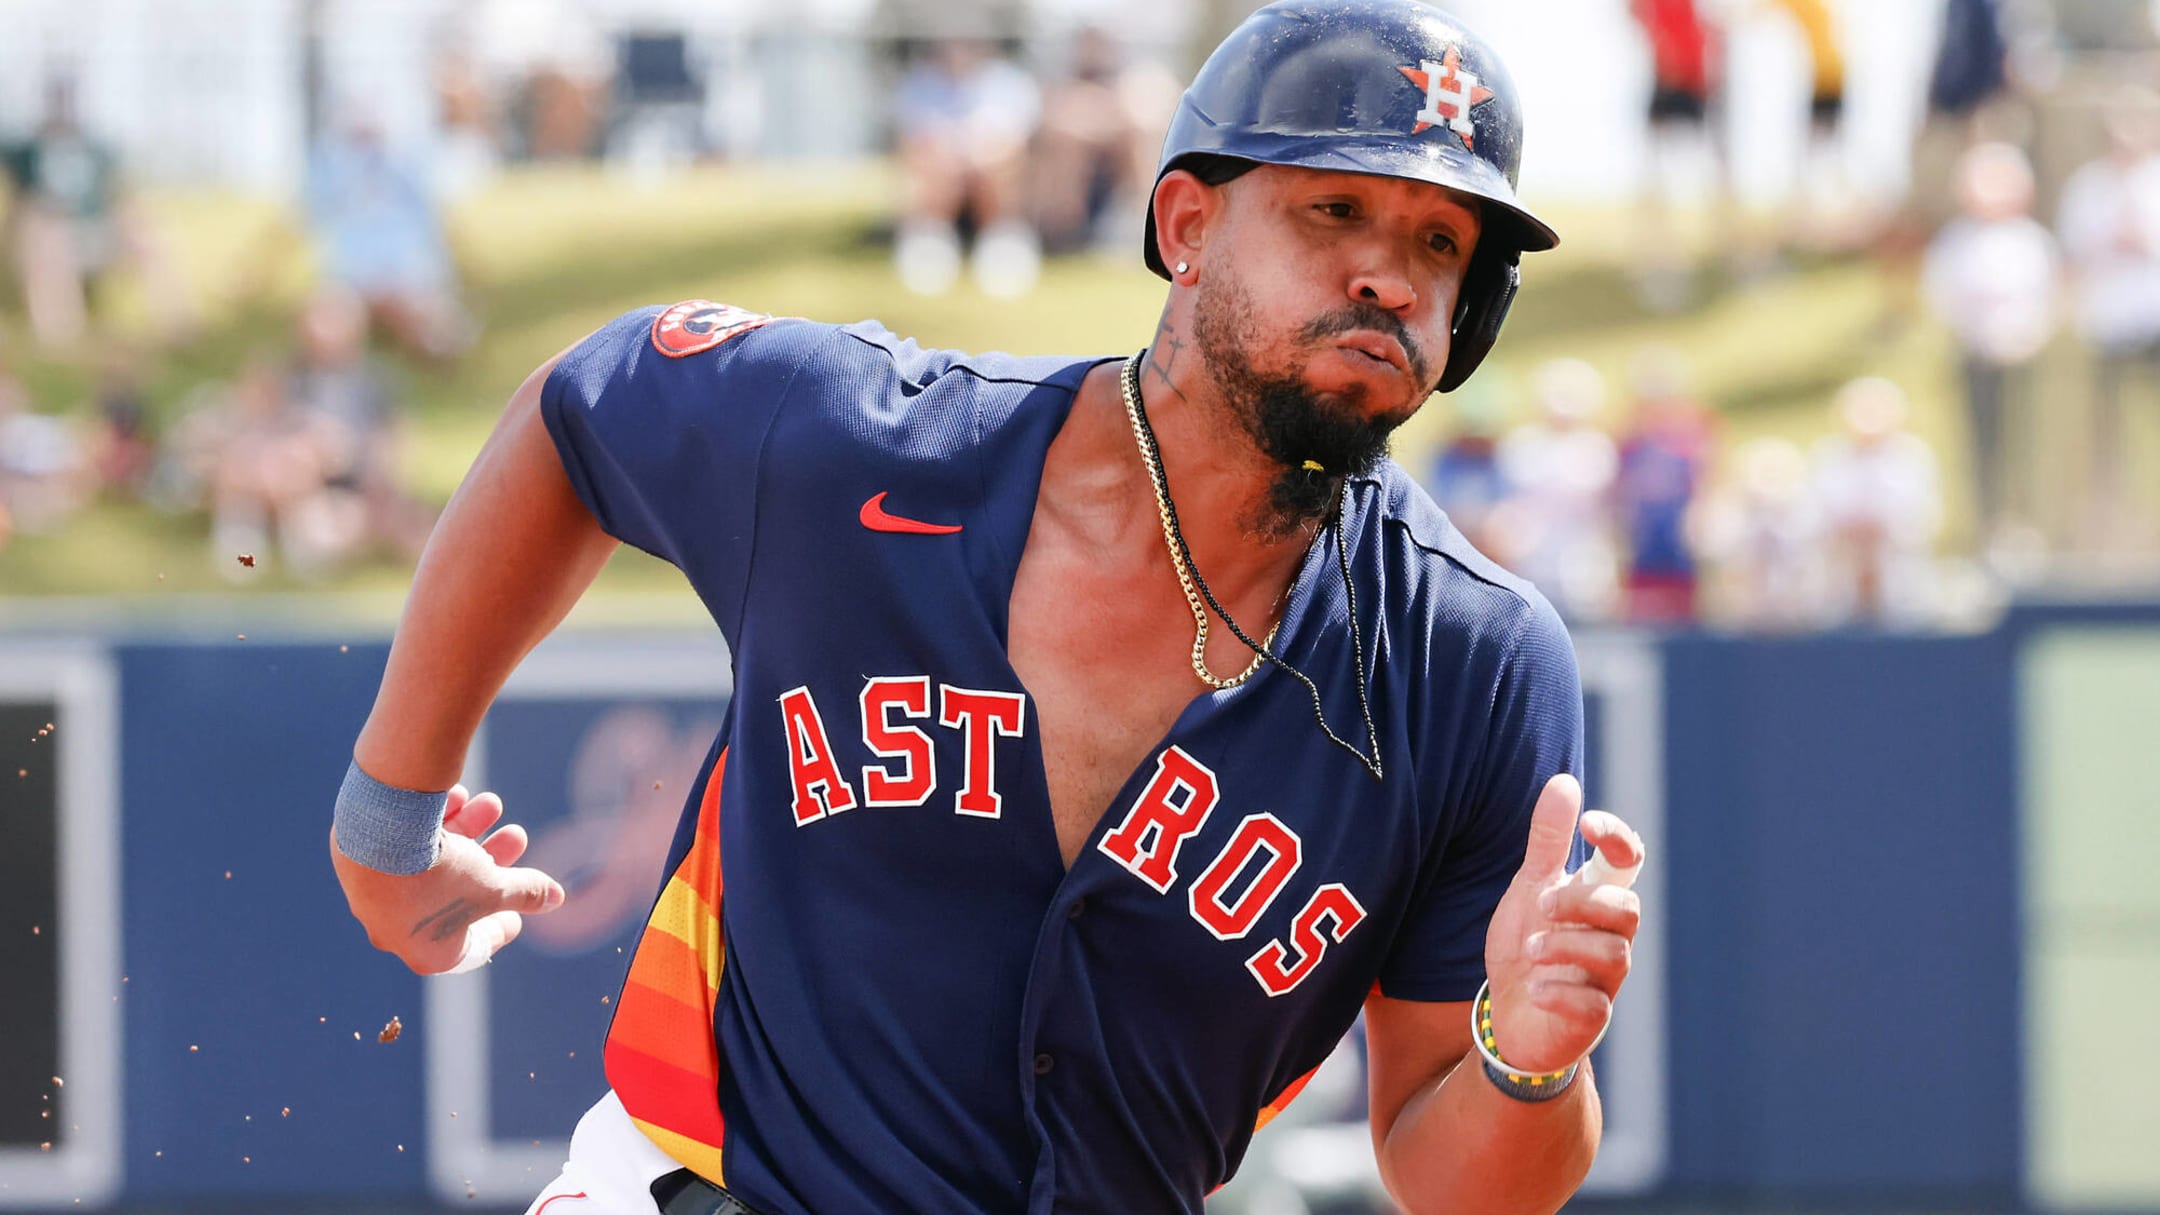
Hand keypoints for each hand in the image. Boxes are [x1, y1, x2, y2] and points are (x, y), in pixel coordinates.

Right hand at [330, 784, 565, 974]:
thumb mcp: (495, 885)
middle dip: (492, 859)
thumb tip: (557, 898)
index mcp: (427, 952)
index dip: (501, 925)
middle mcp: (396, 930)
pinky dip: (434, 821)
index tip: (516, 910)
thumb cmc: (441, 872)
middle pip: (455, 896)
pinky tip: (456, 795)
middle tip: (516, 834)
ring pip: (431, 864)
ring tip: (491, 803)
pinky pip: (404, 846)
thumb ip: (526, 893)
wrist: (378, 834)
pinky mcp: (359, 862)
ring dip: (468, 830)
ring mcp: (375, 897)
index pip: (471, 947)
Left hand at [1481, 774, 1644, 1073]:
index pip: (1628, 863)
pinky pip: (1593, 1006)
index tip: (1588, 824)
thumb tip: (1564, 781)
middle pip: (1626, 907)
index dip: (1618, 838)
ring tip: (1530, 950)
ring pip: (1613, 954)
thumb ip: (1546, 841)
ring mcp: (1604, 980)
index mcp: (1596, 900)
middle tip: (1542, 905)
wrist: (1513, 1017)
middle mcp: (1610, 937)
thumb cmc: (1531, 945)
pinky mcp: (1591, 1020)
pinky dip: (1561, 993)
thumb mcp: (1530, 888)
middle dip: (1584, 901)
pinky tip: (1534, 989)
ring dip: (1567, 946)